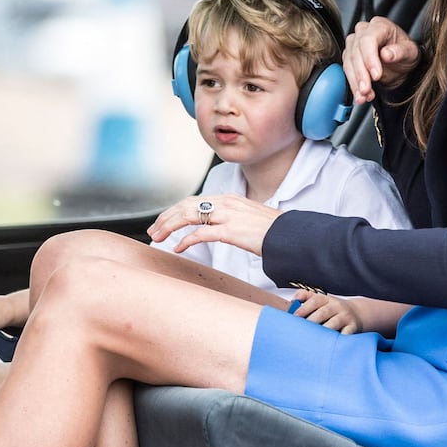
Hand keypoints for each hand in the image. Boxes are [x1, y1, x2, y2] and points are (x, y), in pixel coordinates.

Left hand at [148, 194, 279, 256]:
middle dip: (166, 217)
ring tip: (158, 237)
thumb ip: (233, 218)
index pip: (194, 200)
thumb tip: (218, 228)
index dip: (175, 210)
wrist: (292, 236)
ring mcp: (228, 216)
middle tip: (154, 231)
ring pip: (188, 215)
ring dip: (169, 226)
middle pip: (186, 206)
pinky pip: (201, 233)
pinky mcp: (231, 231)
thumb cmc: (274, 231)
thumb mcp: (250, 218)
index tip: (164, 221)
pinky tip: (177, 247)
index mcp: (229, 199)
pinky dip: (186, 240)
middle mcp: (226, 203)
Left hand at [291, 290, 363, 334]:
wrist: (357, 312)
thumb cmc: (332, 309)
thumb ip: (305, 296)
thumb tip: (293, 301)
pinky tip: (328, 346)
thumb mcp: (320, 299)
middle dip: (311, 321)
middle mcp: (336, 306)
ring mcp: (345, 317)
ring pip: (333, 324)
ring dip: (322, 331)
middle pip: (323, 313)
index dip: (304, 308)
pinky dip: (337, 340)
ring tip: (312, 339)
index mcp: (326, 299)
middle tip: (300, 331)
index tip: (295, 317)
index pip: (315, 300)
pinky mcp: (352, 328)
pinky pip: (345, 334)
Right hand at [343, 16, 420, 104]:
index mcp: (380, 26)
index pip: (368, 40)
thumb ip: (400, 52)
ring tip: (364, 95)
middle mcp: (364, 32)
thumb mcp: (410, 52)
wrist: (400, 64)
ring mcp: (354, 43)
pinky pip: (347, 71)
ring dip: (355, 82)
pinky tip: (360, 94)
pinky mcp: (349, 56)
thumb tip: (387, 54)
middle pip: (356, 52)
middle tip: (367, 90)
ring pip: (348, 62)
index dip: (369, 58)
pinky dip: (353, 84)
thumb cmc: (405, 54)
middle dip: (361, 74)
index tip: (376, 75)